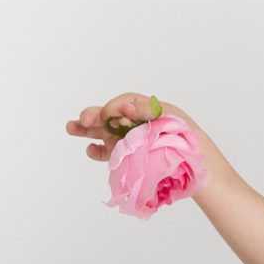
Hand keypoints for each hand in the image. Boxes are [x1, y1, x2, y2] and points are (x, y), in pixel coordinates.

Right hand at [65, 93, 187, 162]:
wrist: (192, 160)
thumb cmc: (183, 134)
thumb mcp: (169, 116)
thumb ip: (146, 110)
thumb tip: (124, 108)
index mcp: (141, 108)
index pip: (121, 104)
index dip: (114, 108)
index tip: (111, 116)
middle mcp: (129, 121)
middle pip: (106, 114)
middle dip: (92, 115)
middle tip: (84, 120)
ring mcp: (124, 138)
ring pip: (99, 131)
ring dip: (84, 129)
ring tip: (71, 127)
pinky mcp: (122, 154)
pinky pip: (105, 152)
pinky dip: (96, 151)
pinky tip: (91, 149)